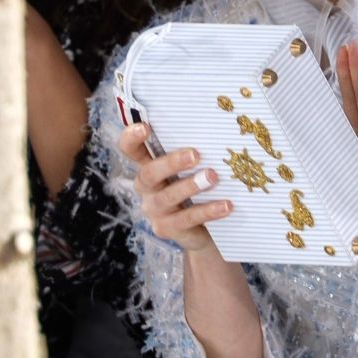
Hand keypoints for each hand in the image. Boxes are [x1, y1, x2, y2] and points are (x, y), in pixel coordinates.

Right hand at [122, 121, 229, 253]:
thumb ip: (197, 152)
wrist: (203, 230)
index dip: (131, 138)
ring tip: (213, 177)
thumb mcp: (195, 169)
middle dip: (171, 163)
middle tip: (195, 154)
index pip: (131, 150)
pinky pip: (186, 218)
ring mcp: (154, 209)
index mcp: (149, 166)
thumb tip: (220, 130)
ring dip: (190, 186)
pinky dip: (208, 211)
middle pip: (148, 173)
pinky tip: (226, 205)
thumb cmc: (199, 188)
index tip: (144, 127)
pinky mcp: (166, 228)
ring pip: (167, 197)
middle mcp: (147, 187)